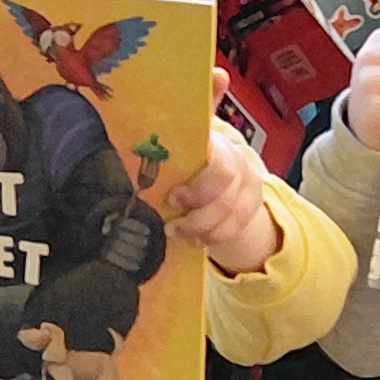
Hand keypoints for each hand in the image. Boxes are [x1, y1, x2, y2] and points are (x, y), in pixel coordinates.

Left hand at [156, 124, 283, 274]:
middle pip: (224, 176)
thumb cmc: (186, 166)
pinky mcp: (254, 201)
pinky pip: (238, 224)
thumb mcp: (173, 156)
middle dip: (198, 202)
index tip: (173, 197)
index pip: (211, 148)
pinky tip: (198, 240)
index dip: (195, 177)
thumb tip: (125, 151)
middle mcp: (234, 155)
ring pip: (232, 206)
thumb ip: (158, 154)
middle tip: (170, 220)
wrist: (221, 177)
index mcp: (210, 139)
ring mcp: (248, 179)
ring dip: (201, 225)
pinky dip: (216, 235)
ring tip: (175, 232)